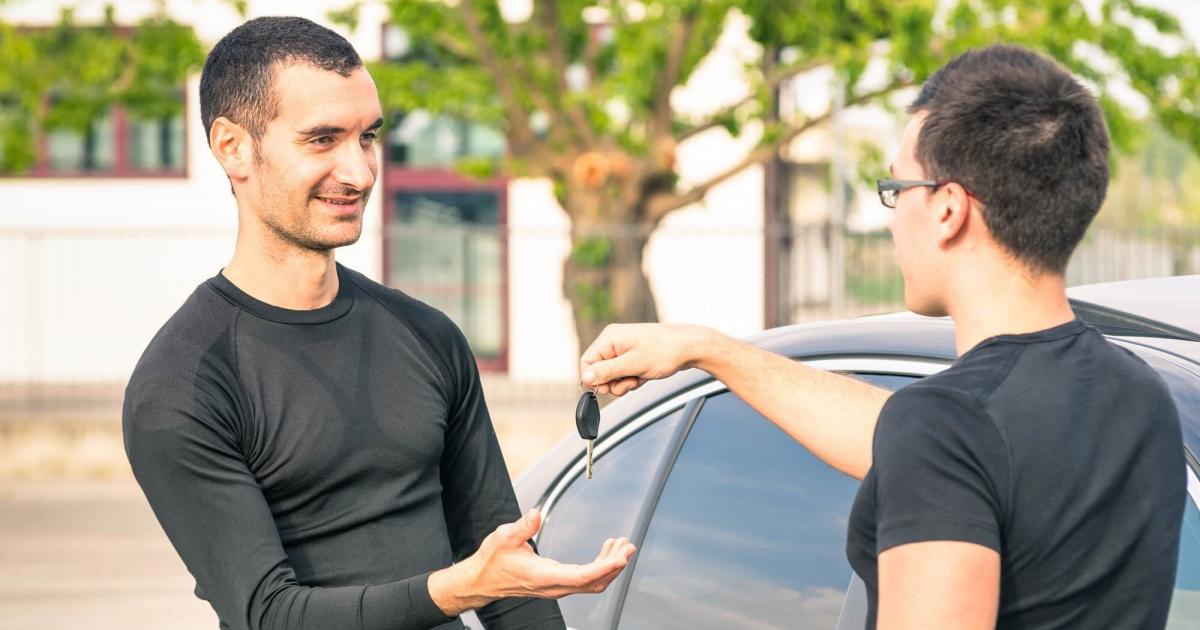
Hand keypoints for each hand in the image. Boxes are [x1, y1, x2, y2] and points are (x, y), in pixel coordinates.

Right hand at [428, 509, 635, 614]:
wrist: (482, 580)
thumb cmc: (492, 561)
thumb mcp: (504, 538)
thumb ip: (522, 527)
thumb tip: (536, 513)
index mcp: (544, 576)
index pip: (583, 577)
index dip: (605, 567)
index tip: (621, 556)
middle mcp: (554, 586)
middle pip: (594, 582)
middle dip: (615, 565)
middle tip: (628, 546)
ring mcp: (557, 587)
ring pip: (593, 583)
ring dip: (610, 566)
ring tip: (621, 546)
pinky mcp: (557, 583)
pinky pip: (585, 579)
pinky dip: (600, 566)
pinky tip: (605, 551)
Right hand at [580, 323, 711, 395]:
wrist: (690, 347)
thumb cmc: (665, 351)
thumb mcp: (633, 365)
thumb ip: (607, 371)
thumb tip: (586, 378)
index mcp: (610, 338)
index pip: (587, 362)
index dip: (593, 379)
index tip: (605, 389)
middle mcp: (614, 342)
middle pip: (599, 370)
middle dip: (612, 382)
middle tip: (629, 383)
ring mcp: (624, 349)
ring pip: (612, 375)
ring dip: (624, 382)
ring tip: (640, 378)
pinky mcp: (634, 356)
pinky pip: (624, 373)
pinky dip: (632, 379)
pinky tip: (644, 376)